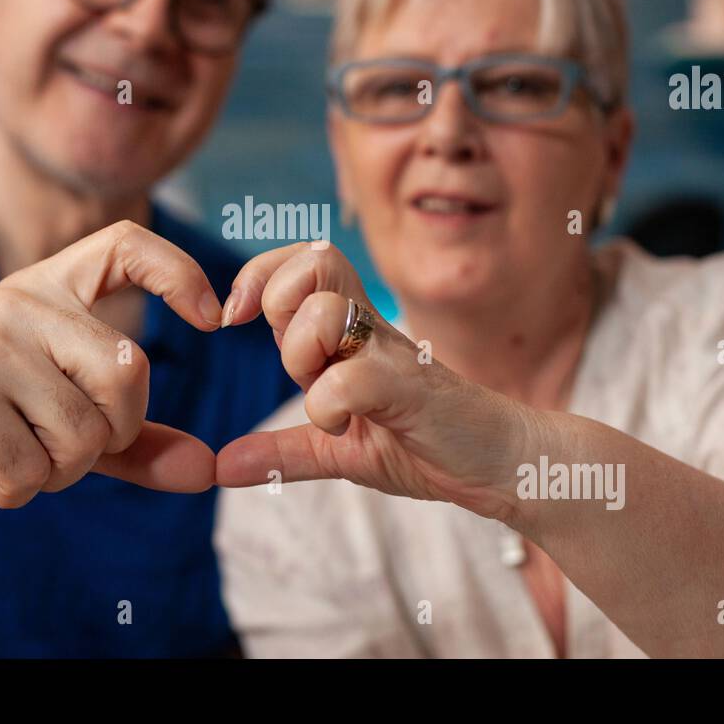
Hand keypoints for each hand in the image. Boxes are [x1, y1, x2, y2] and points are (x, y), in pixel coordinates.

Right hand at [0, 220, 222, 514]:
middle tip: (61, 447)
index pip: (125, 244)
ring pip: (85, 431)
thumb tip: (208, 469)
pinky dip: (17, 489)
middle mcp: (21, 302)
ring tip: (12, 456)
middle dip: (113, 434)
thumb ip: (134, 443)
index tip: (213, 317)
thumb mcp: (61, 425)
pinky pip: (34, 466)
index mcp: (48, 291)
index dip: (179, 270)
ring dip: (57, 471)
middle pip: (130, 369)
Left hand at [216, 242, 534, 518]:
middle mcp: (371, 328)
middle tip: (295, 358)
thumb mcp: (341, 451)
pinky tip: (340, 426)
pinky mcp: (411, 387)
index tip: (238, 318)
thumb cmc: (427, 444)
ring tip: (320, 394)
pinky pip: (347, 379)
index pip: (300, 258)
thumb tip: (222, 464)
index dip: (260, 275)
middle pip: (312, 261)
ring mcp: (393, 353)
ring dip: (303, 354)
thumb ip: (284, 451)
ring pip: (324, 311)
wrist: (501, 465)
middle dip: (281, 305)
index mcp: (350, 331)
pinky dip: (327, 407)